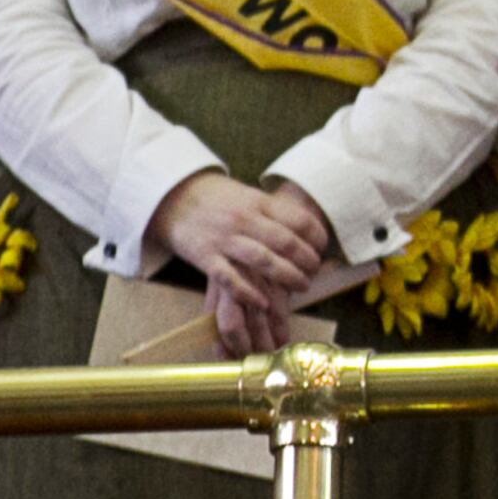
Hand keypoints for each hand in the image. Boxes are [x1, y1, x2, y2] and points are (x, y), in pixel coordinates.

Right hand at [149, 172, 329, 310]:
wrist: (175, 197)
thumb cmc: (220, 199)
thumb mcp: (251, 196)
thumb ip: (275, 212)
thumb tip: (308, 229)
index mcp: (259, 203)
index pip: (300, 221)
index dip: (317, 238)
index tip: (322, 249)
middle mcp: (244, 220)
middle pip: (286, 242)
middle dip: (307, 261)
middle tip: (315, 271)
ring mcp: (224, 239)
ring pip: (263, 260)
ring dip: (288, 276)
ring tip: (302, 285)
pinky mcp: (205, 257)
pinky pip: (230, 278)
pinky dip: (248, 292)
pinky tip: (264, 302)